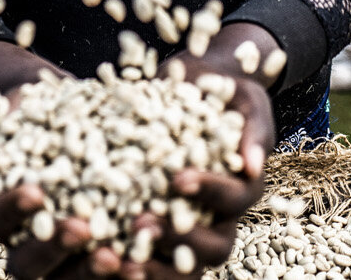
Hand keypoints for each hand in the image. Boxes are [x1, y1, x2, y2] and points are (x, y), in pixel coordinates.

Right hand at [0, 43, 101, 278]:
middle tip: (81, 229)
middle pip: (27, 263)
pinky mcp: (93, 251)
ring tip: (118, 258)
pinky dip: (122, 271)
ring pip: (65, 277)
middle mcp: (23, 240)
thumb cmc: (20, 108)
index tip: (35, 192)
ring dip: (88, 272)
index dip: (13, 211)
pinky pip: (103, 272)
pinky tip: (145, 263)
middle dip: (53, 247)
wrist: (54, 103)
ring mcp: (59, 252)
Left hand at [124, 26, 276, 278]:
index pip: (234, 200)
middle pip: (213, 248)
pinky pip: (149, 261)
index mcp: (243, 188)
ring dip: (152, 269)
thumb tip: (253, 165)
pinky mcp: (159, 232)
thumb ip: (253, 128)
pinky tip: (97, 257)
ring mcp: (190, 229)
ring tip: (118, 259)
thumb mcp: (244, 99)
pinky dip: (127, 265)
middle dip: (178, 240)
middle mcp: (221, 217)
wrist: (194, 88)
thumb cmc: (222, 91)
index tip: (178, 178)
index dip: (210, 192)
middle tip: (140, 223)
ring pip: (183, 267)